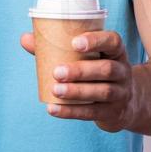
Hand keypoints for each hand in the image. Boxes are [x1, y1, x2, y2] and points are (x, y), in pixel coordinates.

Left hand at [20, 28, 137, 132]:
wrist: (126, 104)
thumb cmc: (96, 72)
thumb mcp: (86, 58)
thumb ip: (56, 48)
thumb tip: (25, 38)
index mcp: (116, 52)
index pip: (113, 41)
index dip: (96, 40)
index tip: (74, 43)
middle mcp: (123, 71)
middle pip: (106, 69)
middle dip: (81, 70)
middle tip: (57, 72)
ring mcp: (121, 93)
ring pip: (102, 92)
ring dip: (76, 91)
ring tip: (55, 89)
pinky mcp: (113, 113)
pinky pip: (92, 113)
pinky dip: (71, 112)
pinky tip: (53, 109)